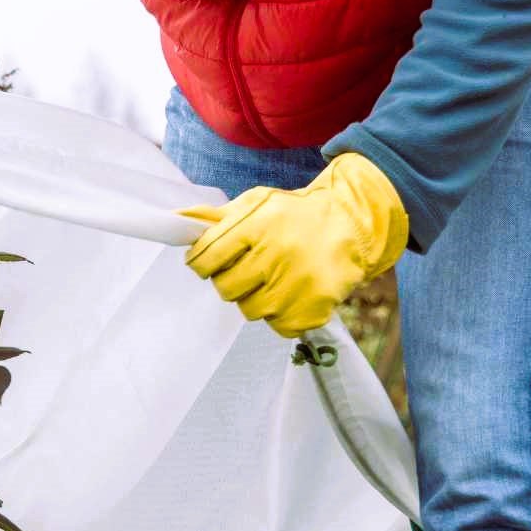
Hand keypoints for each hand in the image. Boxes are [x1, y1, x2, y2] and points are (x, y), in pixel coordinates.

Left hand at [180, 152, 408, 337]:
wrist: (352, 222)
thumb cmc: (294, 216)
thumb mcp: (257, 204)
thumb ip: (217, 218)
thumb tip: (178, 219)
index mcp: (258, 224)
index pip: (206, 257)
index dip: (202, 262)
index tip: (210, 261)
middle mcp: (278, 253)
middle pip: (225, 289)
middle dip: (231, 280)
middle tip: (249, 269)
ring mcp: (298, 282)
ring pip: (250, 310)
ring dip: (256, 298)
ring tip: (274, 279)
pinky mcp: (315, 306)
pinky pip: (279, 326)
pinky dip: (282, 315)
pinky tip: (293, 293)